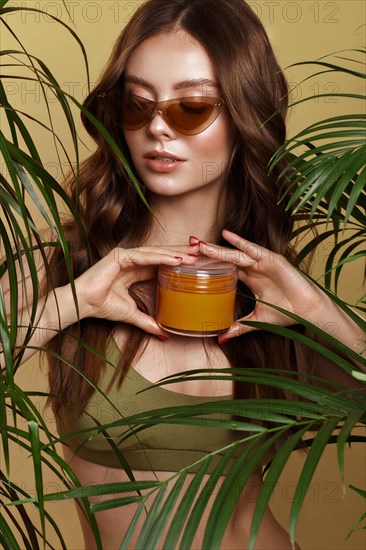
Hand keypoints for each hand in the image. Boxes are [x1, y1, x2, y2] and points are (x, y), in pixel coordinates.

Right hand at [73, 244, 198, 336]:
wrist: (84, 305)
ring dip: (175, 255)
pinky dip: (160, 258)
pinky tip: (175, 260)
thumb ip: (148, 322)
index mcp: (136, 270)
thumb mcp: (132, 315)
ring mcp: (126, 256)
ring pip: (155, 253)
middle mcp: (132, 260)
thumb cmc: (102, 307)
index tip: (197, 263)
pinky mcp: (119, 256)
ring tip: (193, 257)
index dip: (179, 262)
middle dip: (182, 253)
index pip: (161, 262)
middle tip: (202, 252)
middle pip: (162, 254)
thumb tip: (164, 334)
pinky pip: (144, 257)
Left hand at [192, 230, 327, 343]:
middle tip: (188, 246)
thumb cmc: (286, 313)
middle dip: (207, 252)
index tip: (190, 262)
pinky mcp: (272, 260)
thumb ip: (239, 327)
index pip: (224, 268)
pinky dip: (240, 242)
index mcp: (249, 279)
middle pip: (225, 258)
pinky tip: (227, 235)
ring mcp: (262, 262)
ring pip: (235, 253)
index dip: (208, 265)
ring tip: (199, 244)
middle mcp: (254, 268)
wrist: (308, 312)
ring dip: (217, 248)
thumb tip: (222, 338)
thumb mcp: (257, 321)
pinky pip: (253, 249)